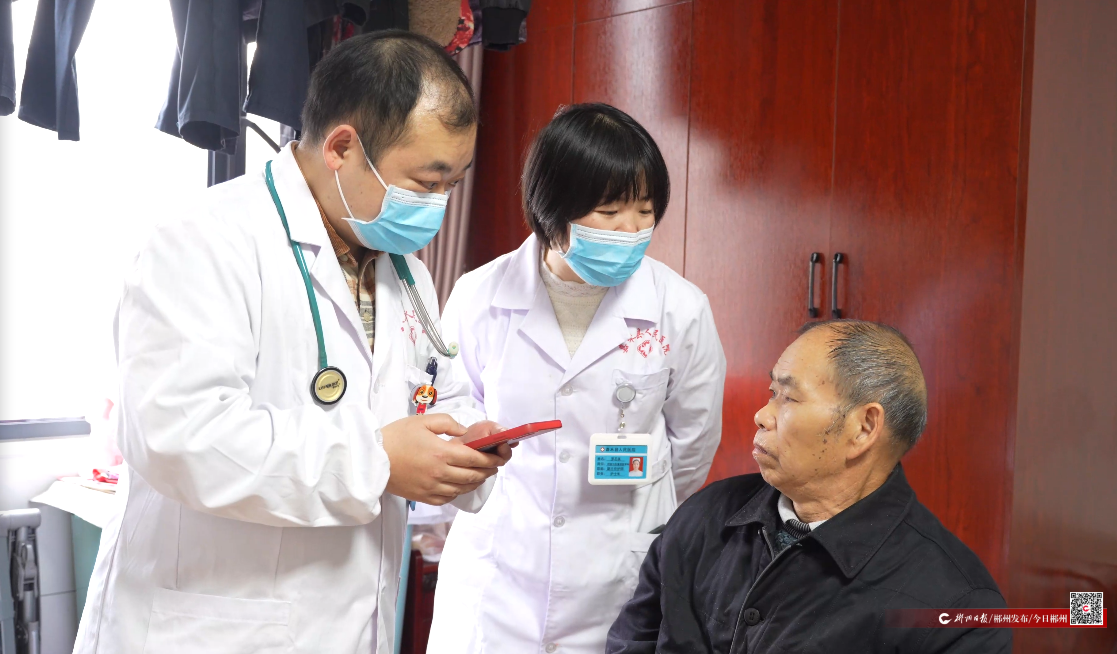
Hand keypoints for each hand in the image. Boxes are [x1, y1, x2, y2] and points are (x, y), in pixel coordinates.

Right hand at [381, 414, 508, 504]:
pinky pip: (448, 498)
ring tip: (481, 475)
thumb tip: (465, 433)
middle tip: (494, 465)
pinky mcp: (424, 497)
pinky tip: (460, 485)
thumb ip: (448, 424)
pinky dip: (458, 492)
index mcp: (441, 453)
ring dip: (475, 482)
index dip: (491, 459)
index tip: (500, 456)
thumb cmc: (396, 437)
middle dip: (488, 471)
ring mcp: (432, 488)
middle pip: (472, 476)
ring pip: (462, 489)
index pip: (475, 459)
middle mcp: (440, 473)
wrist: (371, 459)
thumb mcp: (423, 421)